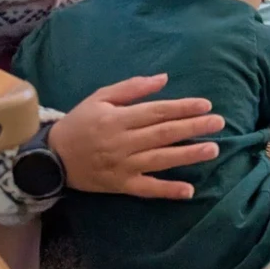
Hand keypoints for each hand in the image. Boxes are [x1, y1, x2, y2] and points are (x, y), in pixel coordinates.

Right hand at [48, 75, 223, 200]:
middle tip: (219, 123)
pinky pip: (147, 189)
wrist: (50, 158)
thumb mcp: (100, 98)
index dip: (183, 108)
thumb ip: (132, 88)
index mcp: (117, 118)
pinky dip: (168, 190)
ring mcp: (122, 166)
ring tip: (213, 149)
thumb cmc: (80, 123)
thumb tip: (164, 78)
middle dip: (193, 128)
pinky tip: (189, 190)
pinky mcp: (120, 185)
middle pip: (163, 134)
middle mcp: (122, 142)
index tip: (206, 105)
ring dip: (188, 155)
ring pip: (160, 160)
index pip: (157, 112)